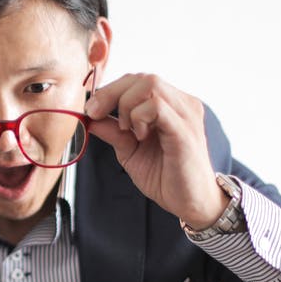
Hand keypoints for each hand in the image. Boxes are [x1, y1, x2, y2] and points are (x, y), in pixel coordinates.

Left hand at [84, 73, 226, 229]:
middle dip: (111, 93)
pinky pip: (158, 107)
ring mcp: (186, 114)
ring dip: (127, 105)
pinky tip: (139, 136)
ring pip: (150, 85)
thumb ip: (113, 132)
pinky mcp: (185, 131)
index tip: (91, 110)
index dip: (110, 90)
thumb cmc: (166, 177)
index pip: (138, 80)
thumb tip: (89, 118)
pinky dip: (139, 117)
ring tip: (126, 130)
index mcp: (171, 105)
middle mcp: (182, 104)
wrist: (191, 203)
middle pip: (143, 78)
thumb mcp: (130, 152)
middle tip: (96, 114)